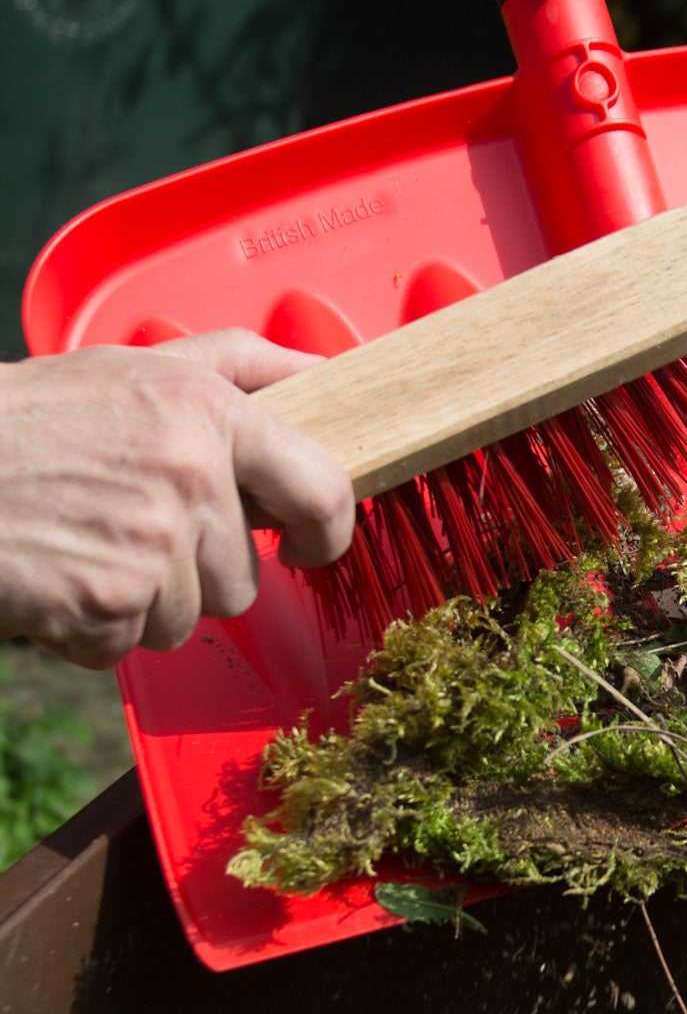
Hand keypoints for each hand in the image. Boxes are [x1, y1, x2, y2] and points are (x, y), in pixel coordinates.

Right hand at [0, 334, 354, 669]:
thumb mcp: (136, 368)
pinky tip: (53, 577)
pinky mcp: (109, 602)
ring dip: (138, 602)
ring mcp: (152, 543)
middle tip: (125, 528)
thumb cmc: (30, 421)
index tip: (310, 546)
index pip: (323, 490)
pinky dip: (88, 630)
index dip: (328, 532)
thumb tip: (329, 379)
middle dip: (193, 571)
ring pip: (189, 618)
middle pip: (243, 576)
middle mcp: (190, 474)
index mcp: (208, 410)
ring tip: (80, 545)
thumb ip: (240, 369)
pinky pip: (127, 645)